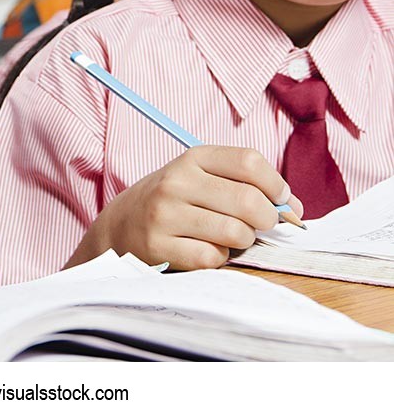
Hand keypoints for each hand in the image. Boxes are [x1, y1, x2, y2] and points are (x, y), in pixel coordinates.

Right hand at [67, 146, 304, 270]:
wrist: (121, 224)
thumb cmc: (174, 201)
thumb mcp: (201, 179)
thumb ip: (246, 185)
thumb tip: (295, 211)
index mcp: (192, 159)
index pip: (249, 162)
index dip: (276, 184)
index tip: (281, 200)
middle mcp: (176, 183)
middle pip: (249, 201)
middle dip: (268, 219)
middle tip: (262, 225)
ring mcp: (165, 215)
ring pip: (235, 233)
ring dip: (244, 241)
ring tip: (232, 238)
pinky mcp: (158, 246)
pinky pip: (212, 258)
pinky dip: (218, 258)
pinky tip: (206, 250)